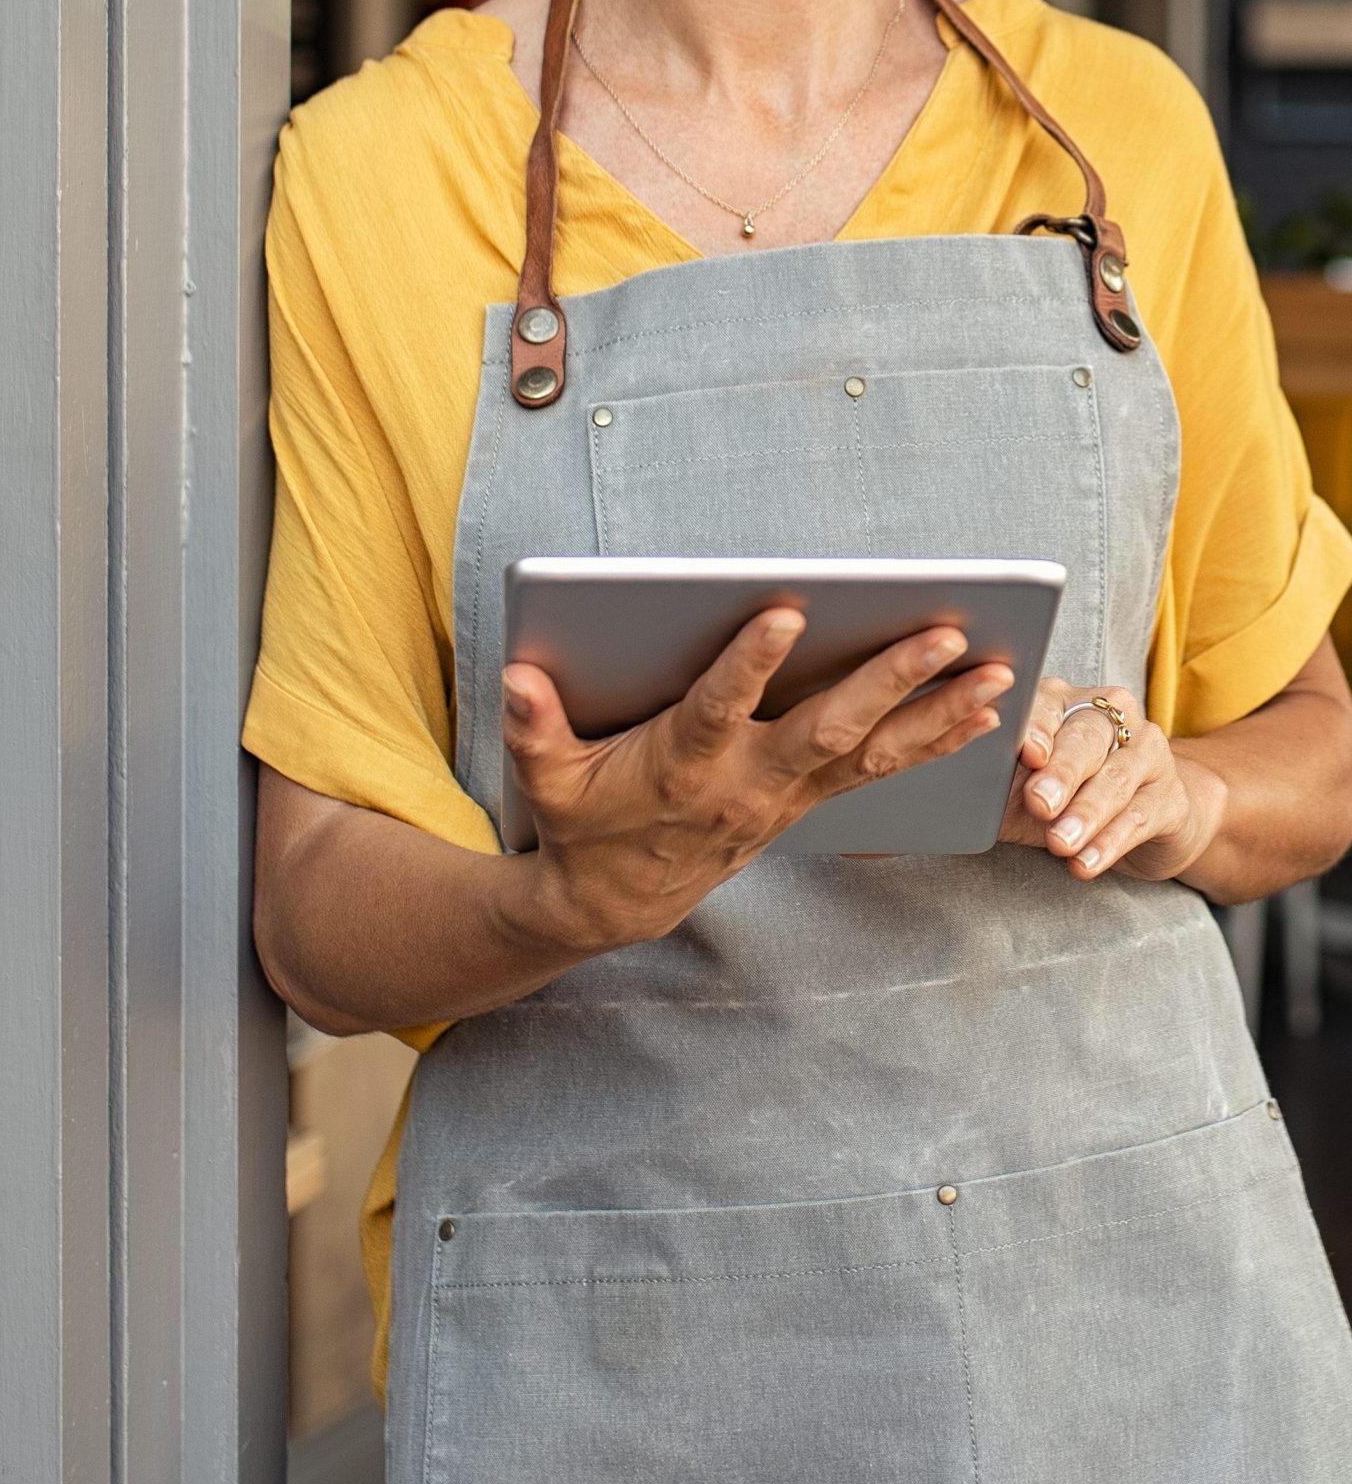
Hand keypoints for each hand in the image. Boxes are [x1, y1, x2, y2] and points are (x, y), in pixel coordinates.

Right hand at [501, 607, 1012, 955]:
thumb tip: (517, 678)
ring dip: (938, 712)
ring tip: (998, 672)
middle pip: (828, 729)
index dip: (750, 663)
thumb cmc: (580, 822)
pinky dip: (934, 741)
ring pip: (873, 752)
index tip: (785, 610)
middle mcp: (748, 782)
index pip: (719, 707)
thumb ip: (532, 727)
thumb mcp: (544, 777)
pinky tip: (982, 711)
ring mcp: (785, 796)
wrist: (615, 904)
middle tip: (945, 634)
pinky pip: (881, 770)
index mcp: (683, 765)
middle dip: (889, 680)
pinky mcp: (806, 802)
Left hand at [1002, 678, 1225, 881]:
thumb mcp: (1026, 786)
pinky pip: (1138, 818)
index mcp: (1066, 701)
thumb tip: (962, 789)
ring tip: (1060, 843)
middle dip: (1061, 774)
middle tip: (1039, 803)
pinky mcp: (1171, 795)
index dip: (1038, 727)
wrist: (1143, 818)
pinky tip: (1086, 862)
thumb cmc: (1066, 796)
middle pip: (1086, 739)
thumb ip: (1001, 780)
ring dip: (1085, 814)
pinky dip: (1109, 842)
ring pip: (1114, 779)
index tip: (1027, 754)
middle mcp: (1112, 716)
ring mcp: (1148, 752)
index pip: (1049, 704)